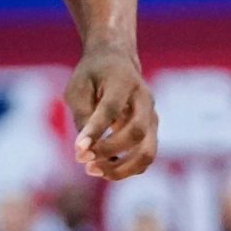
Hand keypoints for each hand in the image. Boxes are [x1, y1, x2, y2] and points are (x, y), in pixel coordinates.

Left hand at [67, 46, 155, 180]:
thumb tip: (83, 150)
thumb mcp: (78, 87)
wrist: (116, 60)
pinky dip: (126, 169)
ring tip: (92, 170)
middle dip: (109, 150)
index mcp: (123, 81)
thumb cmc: (92, 75)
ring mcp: (152, 117)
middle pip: (136, 132)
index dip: (95, 131)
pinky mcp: (152, 131)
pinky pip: (145, 158)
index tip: (78, 150)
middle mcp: (144, 100)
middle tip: (83, 159)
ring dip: (121, 168)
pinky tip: (103, 169)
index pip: (111, 109)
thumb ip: (82, 115)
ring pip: (147, 152)